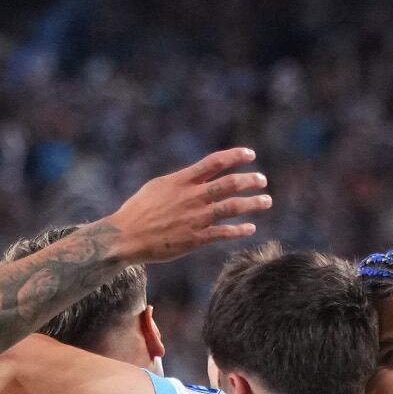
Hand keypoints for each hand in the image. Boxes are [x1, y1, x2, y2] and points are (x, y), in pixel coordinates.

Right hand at [106, 148, 270, 264]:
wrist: (126, 237)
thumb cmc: (139, 210)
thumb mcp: (158, 187)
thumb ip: (181, 181)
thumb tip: (197, 175)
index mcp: (182, 181)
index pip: (215, 162)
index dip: (235, 156)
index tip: (250, 154)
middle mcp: (192, 197)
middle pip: (229, 183)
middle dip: (250, 180)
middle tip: (262, 180)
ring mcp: (195, 218)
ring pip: (231, 207)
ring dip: (252, 203)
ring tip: (266, 201)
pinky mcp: (195, 239)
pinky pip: (223, 233)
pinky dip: (239, 230)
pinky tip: (250, 228)